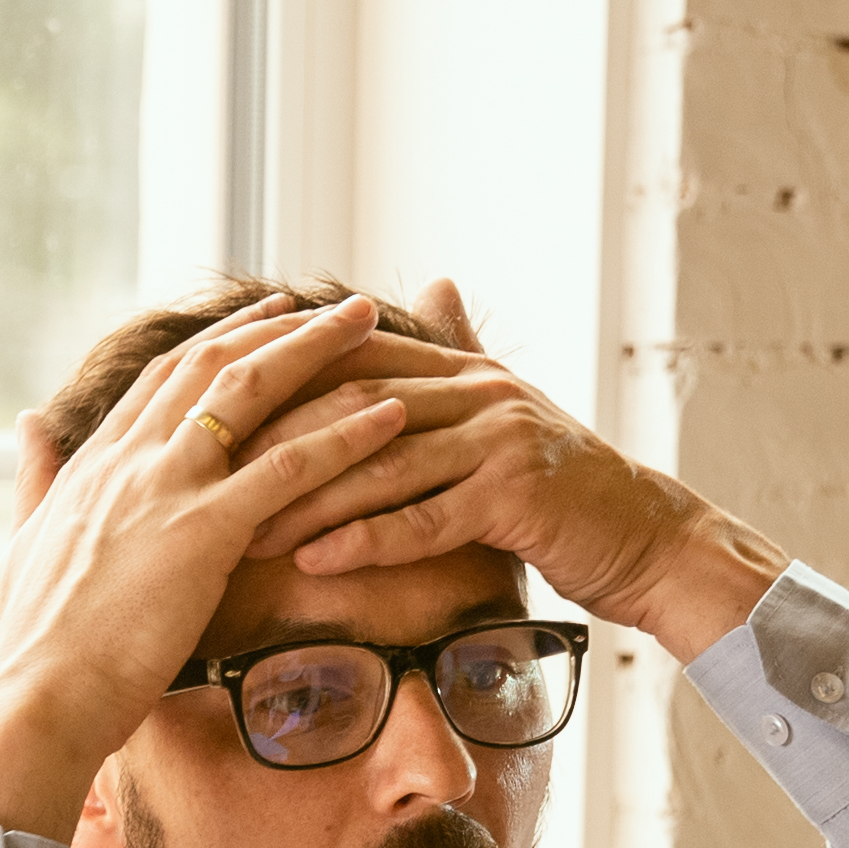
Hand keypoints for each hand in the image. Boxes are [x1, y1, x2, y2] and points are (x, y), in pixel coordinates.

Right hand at [0, 294, 414, 837]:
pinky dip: (346, 435)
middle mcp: (133, 457)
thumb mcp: (23, 541)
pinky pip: (291, 467)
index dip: (219, 339)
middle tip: (336, 305)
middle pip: (215, 364)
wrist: (35, 694)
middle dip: (280, 324)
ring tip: (375, 325)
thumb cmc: (32, 640)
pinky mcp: (206, 531)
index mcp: (95, 461)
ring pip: (255, 392)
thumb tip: (29, 421)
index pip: (165, 376)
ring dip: (321, 351)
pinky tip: (393, 417)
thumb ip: (34, 477)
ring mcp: (170, 487)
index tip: (262, 314)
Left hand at [246, 277, 787, 660]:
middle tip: (202, 485)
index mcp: (460, 369)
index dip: (275, 388)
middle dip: (272, 448)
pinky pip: (426, 519)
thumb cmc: (559, 490)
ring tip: (241, 536)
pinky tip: (315, 563)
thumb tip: (435, 284)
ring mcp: (499, 438)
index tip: (204, 421)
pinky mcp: (518, 494)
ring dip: (305, 502)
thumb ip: (463, 351)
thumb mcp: (503, 414)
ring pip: (381, 464)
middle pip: (352, 410)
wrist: (646, 535)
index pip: (348, 365)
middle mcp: (477, 391)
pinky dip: (366, 541)